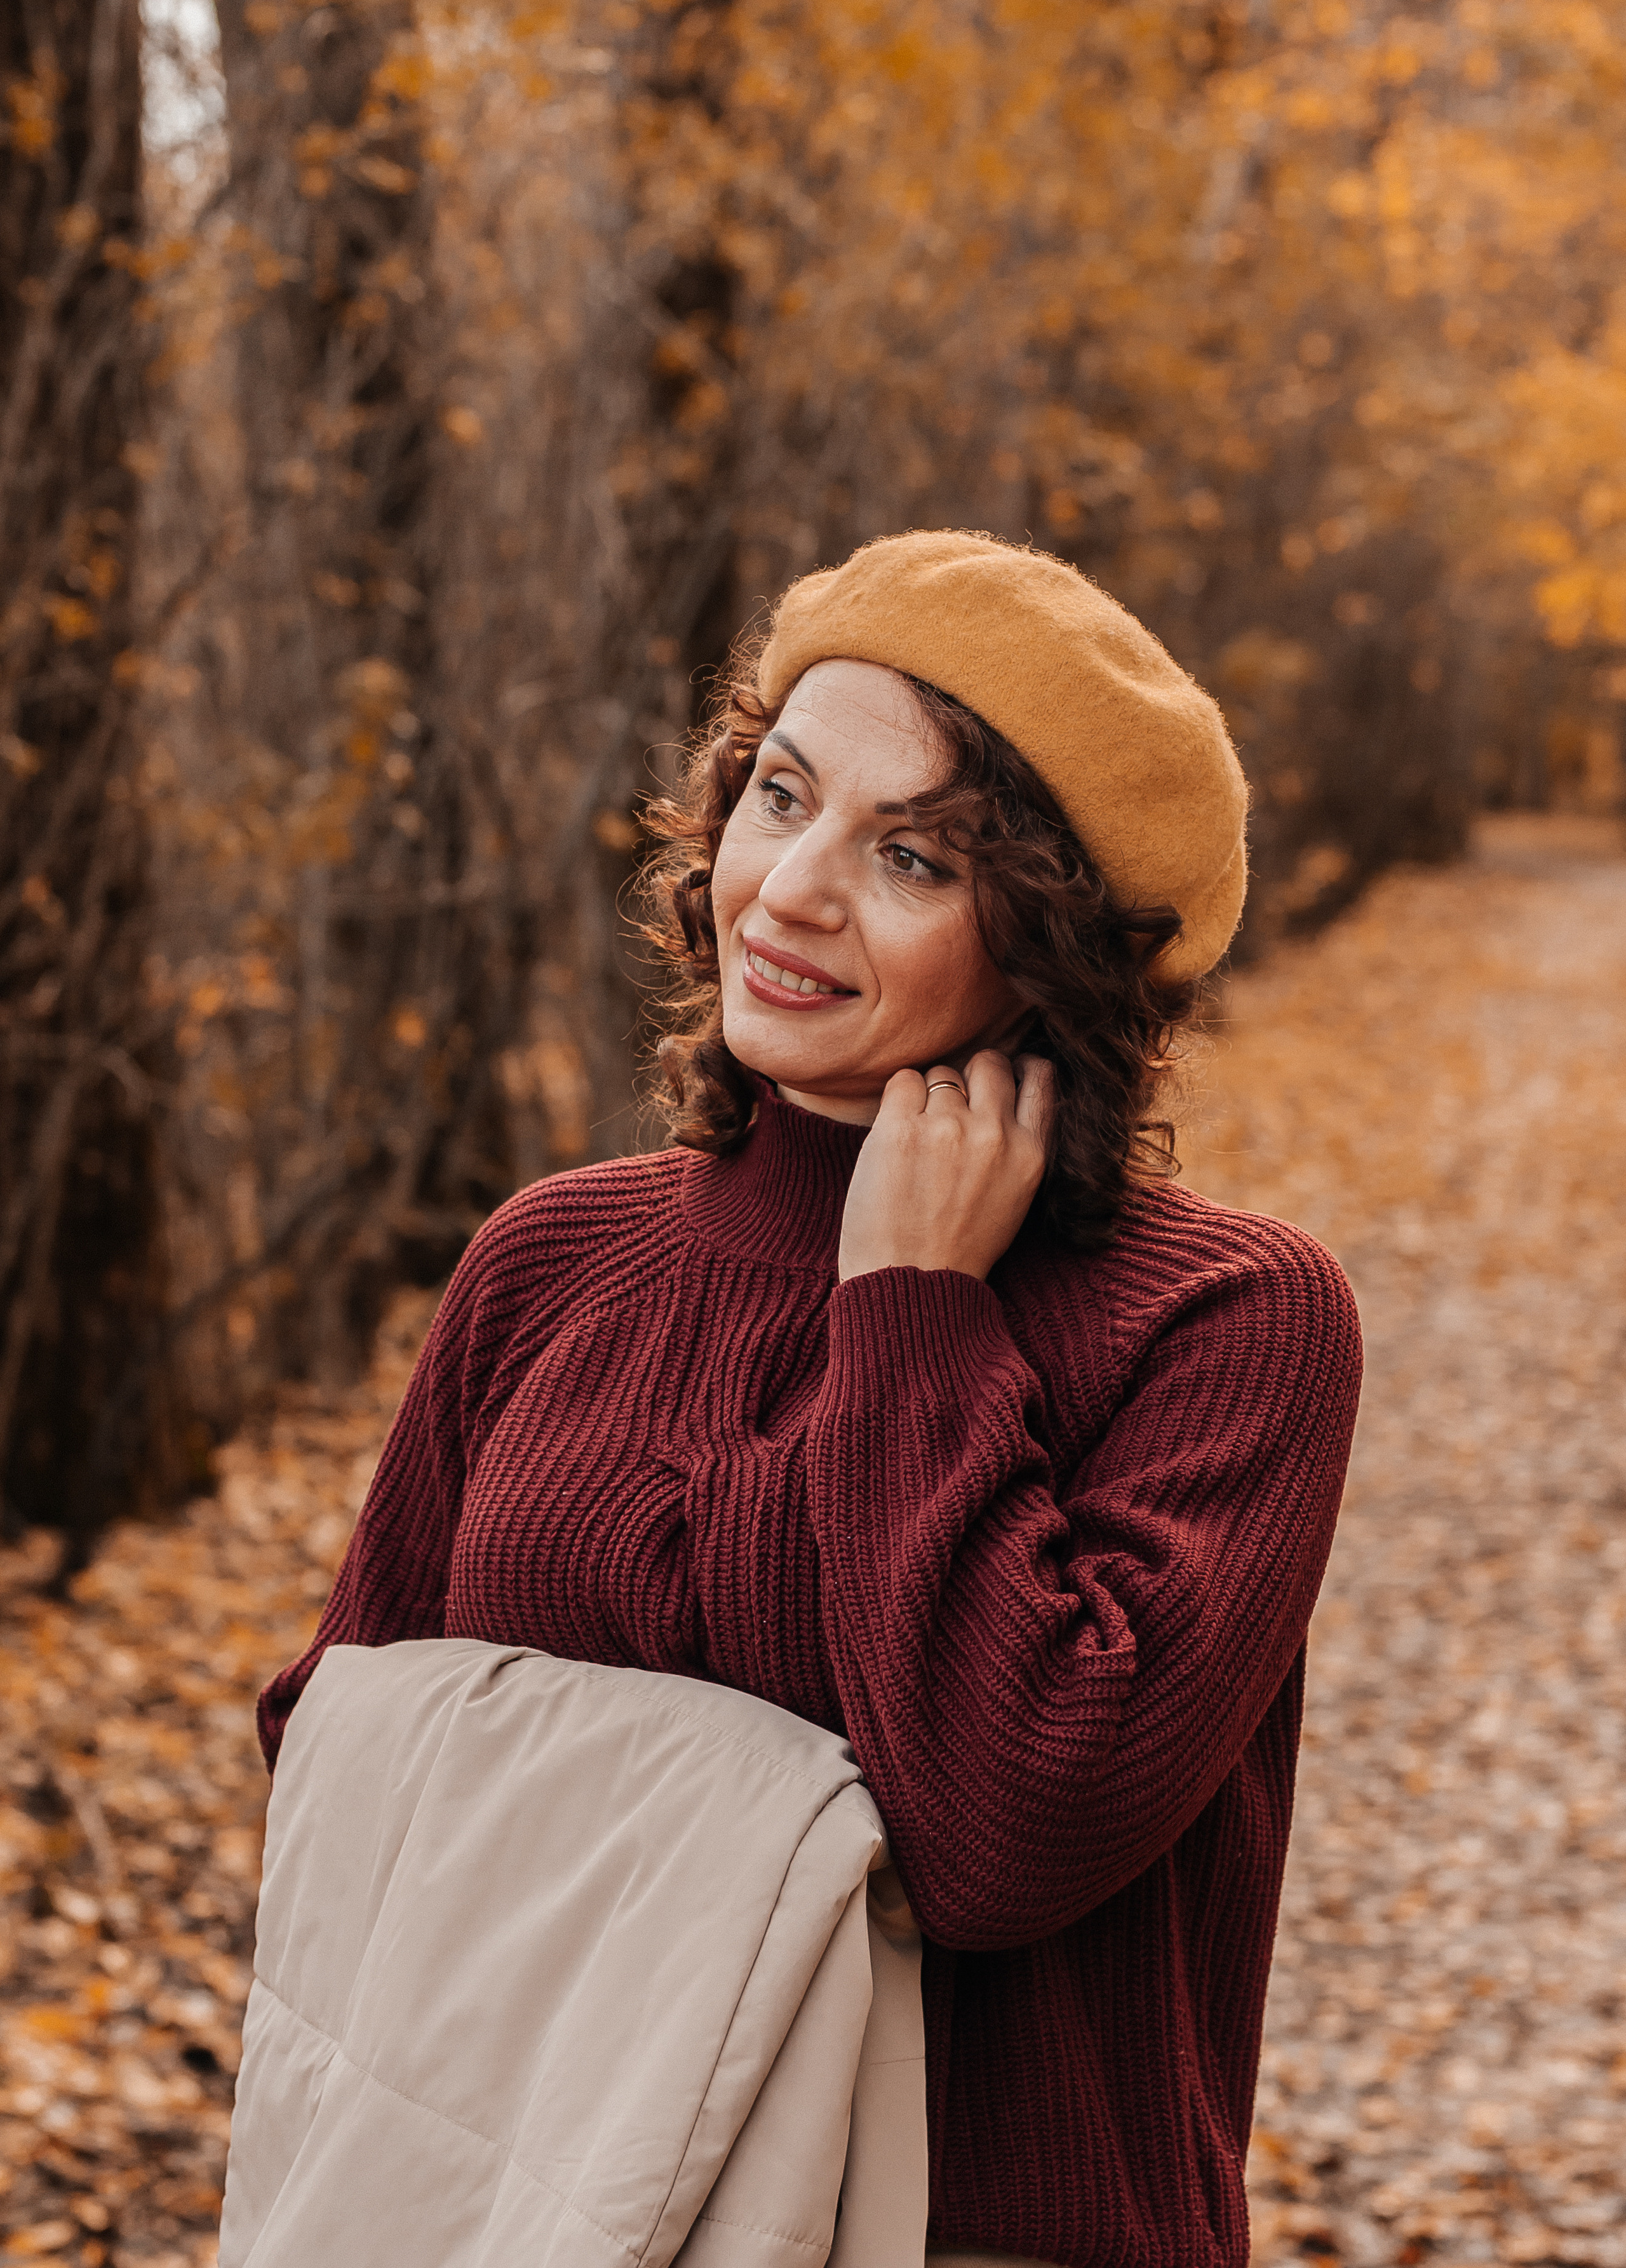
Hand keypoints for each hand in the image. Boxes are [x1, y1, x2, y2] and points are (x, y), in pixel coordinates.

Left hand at [837, 1051, 1056, 1283]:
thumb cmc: (957, 1247)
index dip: (1018, 1067)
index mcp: (1031, 1154)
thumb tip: (1000, 1093)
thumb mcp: (1012, 1197)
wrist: (909, 1285)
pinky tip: (895, 1136)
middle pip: (988, 1062)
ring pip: (941, 1074)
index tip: (1003, 1074)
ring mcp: (948, 1128)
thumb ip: (1014, 1145)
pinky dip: (897, 1100)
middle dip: (969, 1075)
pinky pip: (903, 1081)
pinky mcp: (900, 1129)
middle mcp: (995, 1134)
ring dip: (928, 1097)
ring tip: (918, 1142)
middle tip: (949, 1107)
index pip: (1041, 1076)